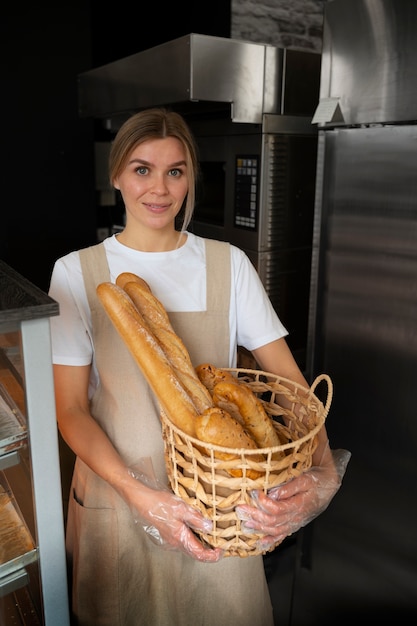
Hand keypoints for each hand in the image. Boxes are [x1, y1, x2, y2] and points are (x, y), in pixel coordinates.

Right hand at [128, 462, 222, 561]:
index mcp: (180, 538)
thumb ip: (196, 519)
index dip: (212, 555)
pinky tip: (198, 528)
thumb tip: (210, 528)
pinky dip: (194, 539)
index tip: (222, 550)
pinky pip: (185, 541)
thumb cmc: (160, 504)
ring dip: (202, 545)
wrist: (143, 501)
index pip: (200, 554)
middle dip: (209, 551)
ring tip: (212, 536)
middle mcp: (175, 543)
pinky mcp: (169, 534)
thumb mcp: (181, 508)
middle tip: (220, 543)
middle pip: (196, 553)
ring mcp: (171, 539)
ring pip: (190, 547)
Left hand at [235, 447, 350, 551]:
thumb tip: (273, 493)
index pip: (276, 508)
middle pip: (272, 520)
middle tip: (240, 509)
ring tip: (244, 523)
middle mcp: (295, 517)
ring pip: (274, 530)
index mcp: (298, 505)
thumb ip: (289, 487)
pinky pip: (281, 535)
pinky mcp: (294, 524)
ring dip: (258, 528)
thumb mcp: (305, 479)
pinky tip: (260, 544)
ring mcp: (294, 522)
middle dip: (254, 516)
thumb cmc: (317, 481)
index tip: (253, 493)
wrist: (328, 485)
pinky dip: (270, 541)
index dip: (263, 502)